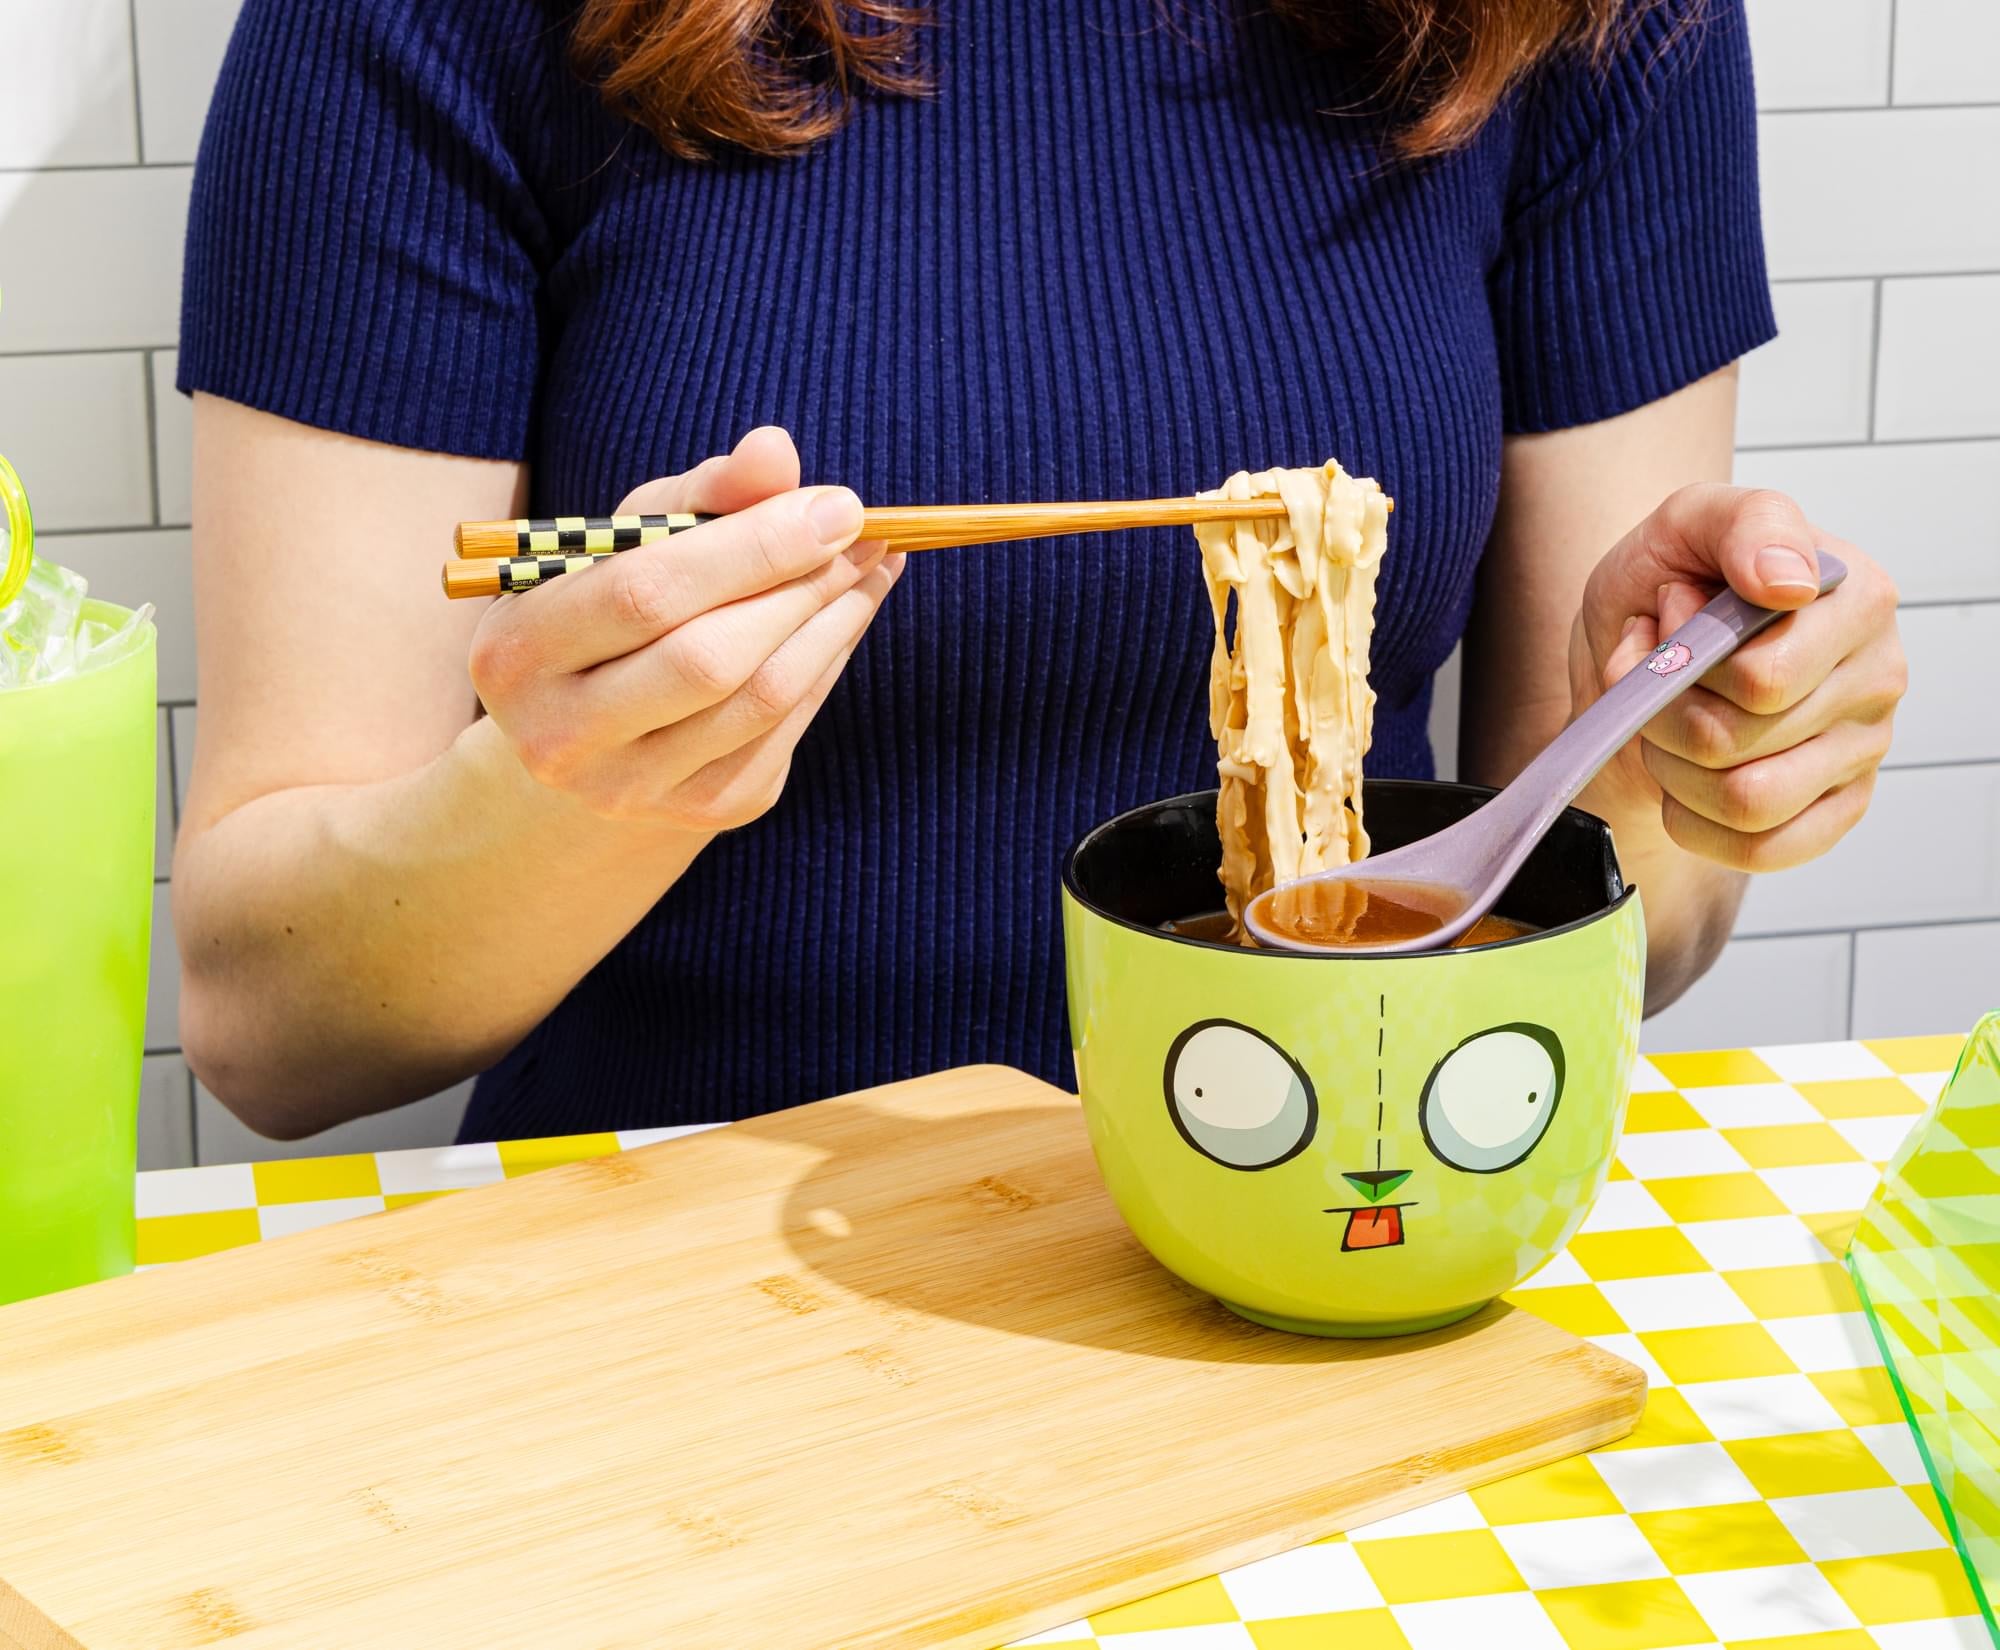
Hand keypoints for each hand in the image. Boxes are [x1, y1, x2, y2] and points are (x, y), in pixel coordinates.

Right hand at [469, 427, 901, 829]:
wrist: (592, 743)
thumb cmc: (609, 614)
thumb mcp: (629, 543)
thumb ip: (699, 494)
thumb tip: (775, 451)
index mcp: (517, 653)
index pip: (645, 591)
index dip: (751, 546)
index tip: (834, 506)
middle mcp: (563, 735)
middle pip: (708, 658)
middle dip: (801, 585)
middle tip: (865, 532)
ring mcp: (634, 786)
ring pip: (761, 699)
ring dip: (833, 622)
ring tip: (871, 564)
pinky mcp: (704, 810)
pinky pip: (786, 728)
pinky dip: (829, 661)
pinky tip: (851, 613)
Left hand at [1570, 483, 1905, 872]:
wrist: (1639, 648)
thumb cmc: (1668, 586)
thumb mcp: (1686, 524)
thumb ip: (1743, 527)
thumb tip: (1788, 582)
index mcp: (1856, 597)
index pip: (1760, 678)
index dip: (1681, 661)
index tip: (1666, 614)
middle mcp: (1878, 673)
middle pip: (1735, 742)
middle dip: (1661, 716)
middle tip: (1653, 680)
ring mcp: (1865, 747)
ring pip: (1744, 802)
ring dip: (1673, 770)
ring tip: (1666, 727)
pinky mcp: (1840, 808)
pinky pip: (1762, 850)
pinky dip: (1695, 822)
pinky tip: (1684, 779)